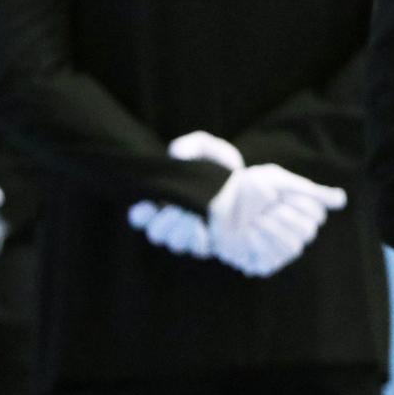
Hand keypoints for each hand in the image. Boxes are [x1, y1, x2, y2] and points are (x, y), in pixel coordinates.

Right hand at [128, 133, 249, 257]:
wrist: (252, 184)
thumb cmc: (222, 167)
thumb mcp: (209, 149)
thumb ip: (192, 145)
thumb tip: (176, 153)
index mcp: (166, 200)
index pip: (141, 216)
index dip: (140, 215)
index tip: (147, 205)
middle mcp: (175, 222)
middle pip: (157, 232)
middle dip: (164, 223)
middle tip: (176, 210)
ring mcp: (192, 235)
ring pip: (175, 242)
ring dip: (181, 231)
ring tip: (192, 217)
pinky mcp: (211, 244)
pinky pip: (198, 249)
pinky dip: (198, 239)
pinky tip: (204, 227)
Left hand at [207, 164, 347, 277]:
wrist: (216, 197)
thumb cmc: (249, 187)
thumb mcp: (281, 182)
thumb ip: (313, 192)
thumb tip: (342, 200)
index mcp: (300, 213)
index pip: (315, 217)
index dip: (300, 206)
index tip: (282, 196)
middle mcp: (291, 234)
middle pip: (305, 233)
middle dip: (285, 218)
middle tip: (267, 209)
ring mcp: (276, 250)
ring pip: (292, 248)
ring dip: (272, 231)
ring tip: (255, 220)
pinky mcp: (258, 262)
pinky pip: (269, 263)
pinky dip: (258, 245)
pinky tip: (248, 233)